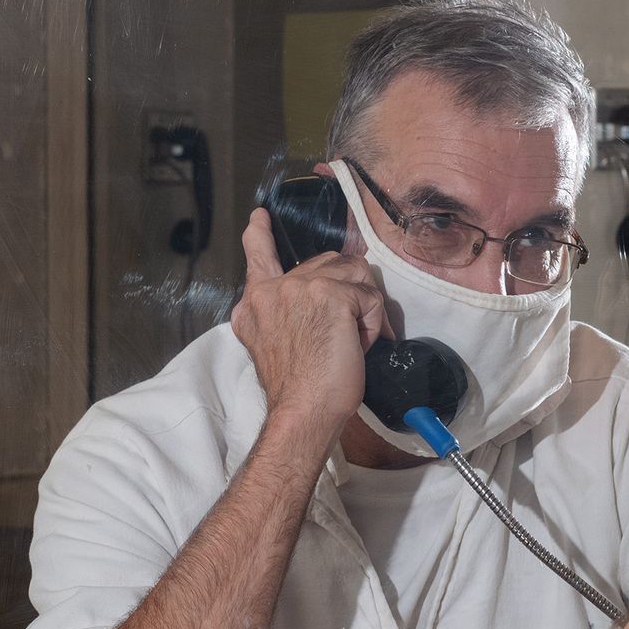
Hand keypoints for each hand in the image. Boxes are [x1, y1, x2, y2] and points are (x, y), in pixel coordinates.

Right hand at [230, 208, 389, 418]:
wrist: (304, 411)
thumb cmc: (299, 389)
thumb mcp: (276, 345)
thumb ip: (283, 315)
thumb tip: (321, 301)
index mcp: (254, 304)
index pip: (257, 258)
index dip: (260, 235)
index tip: (260, 217)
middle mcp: (271, 289)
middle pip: (327, 265)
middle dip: (346, 292)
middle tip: (345, 334)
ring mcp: (299, 286)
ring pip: (353, 275)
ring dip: (362, 308)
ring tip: (351, 342)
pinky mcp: (330, 293)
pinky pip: (370, 296)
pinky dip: (374, 323)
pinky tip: (359, 345)